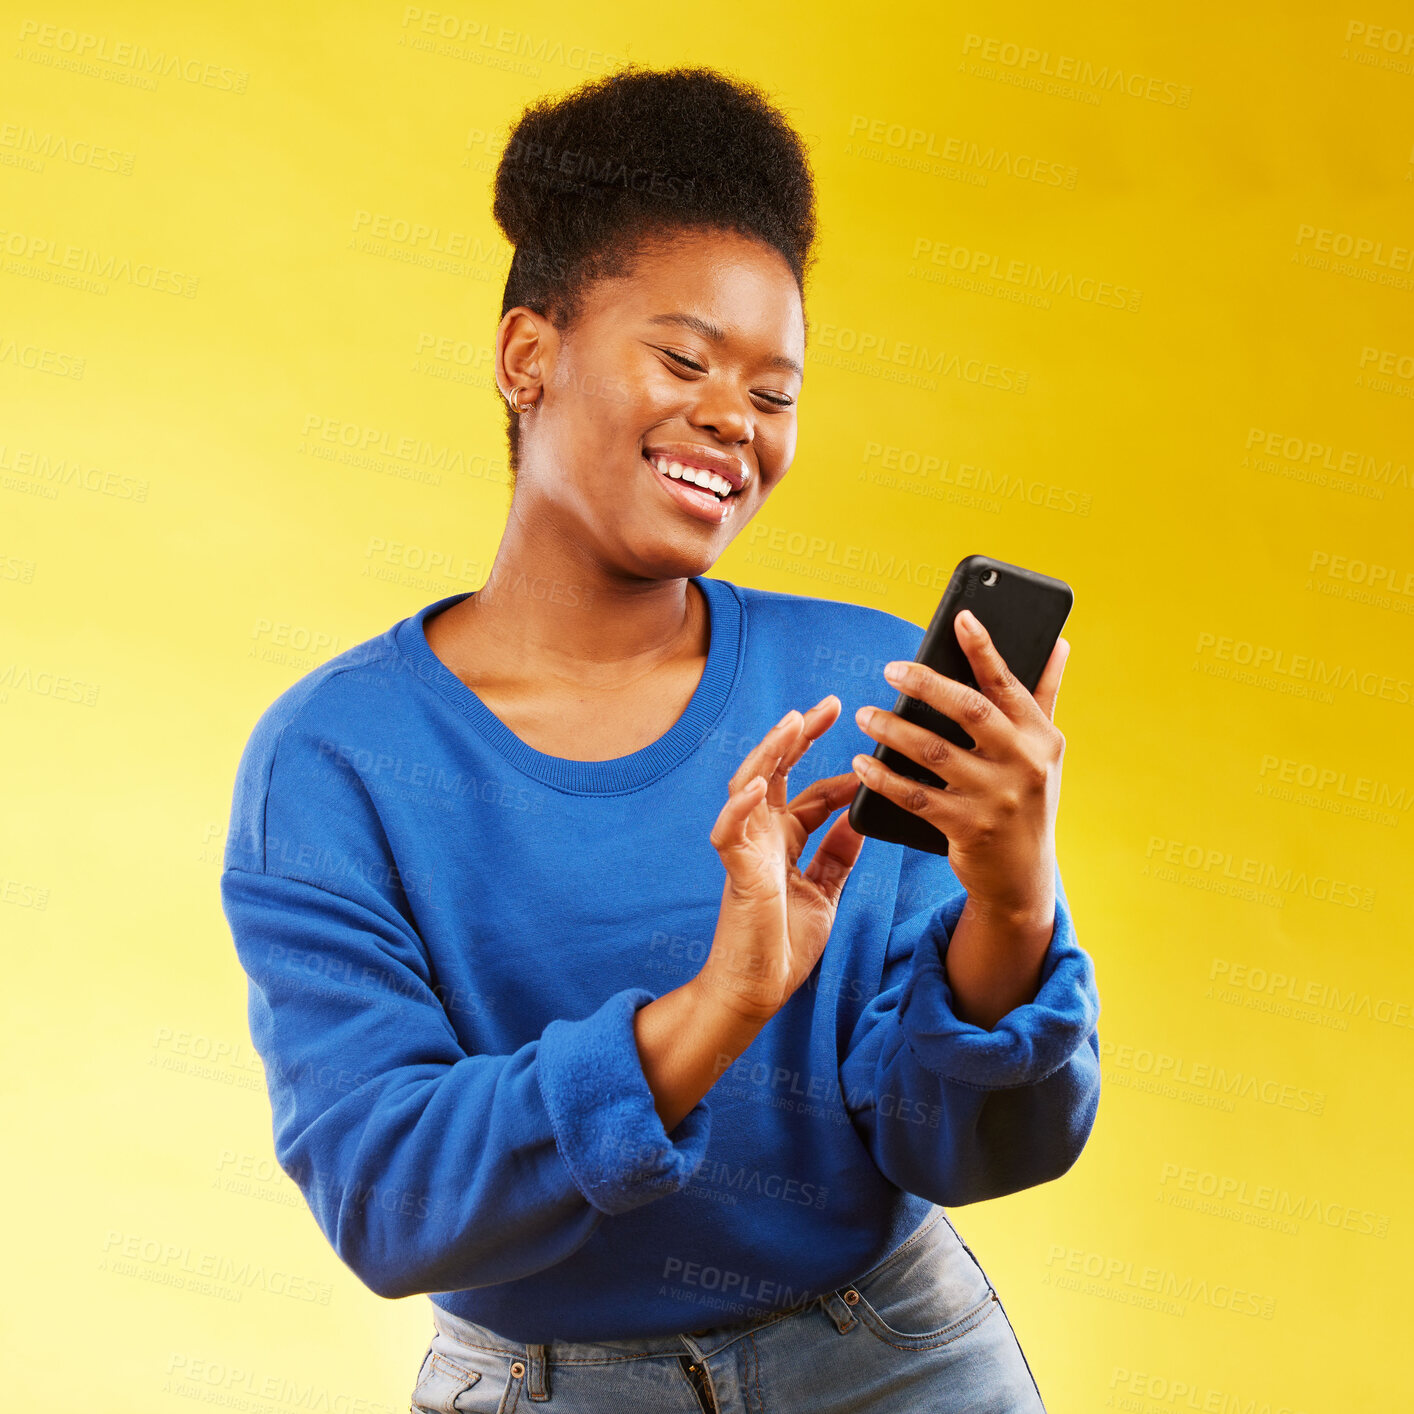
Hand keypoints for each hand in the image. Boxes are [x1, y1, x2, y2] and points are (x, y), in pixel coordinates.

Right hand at [700, 697, 866, 1022]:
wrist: (757, 988)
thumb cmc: (784, 943)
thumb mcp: (825, 891)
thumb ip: (838, 854)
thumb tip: (860, 819)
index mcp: (785, 841)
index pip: (811, 794)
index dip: (838, 774)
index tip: (870, 758)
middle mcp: (763, 836)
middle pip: (778, 772)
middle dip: (800, 737)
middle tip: (830, 706)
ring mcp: (746, 849)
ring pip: (749, 785)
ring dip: (769, 753)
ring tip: (792, 724)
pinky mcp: (735, 869)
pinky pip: (730, 831)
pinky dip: (741, 805)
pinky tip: (760, 783)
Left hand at [851, 610, 1070, 918]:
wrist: (1023, 877)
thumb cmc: (1028, 799)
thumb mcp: (1044, 752)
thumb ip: (1044, 697)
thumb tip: (1059, 643)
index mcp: (1040, 736)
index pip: (1007, 683)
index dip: (983, 649)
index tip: (960, 617)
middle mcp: (1023, 764)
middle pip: (969, 711)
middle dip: (927, 685)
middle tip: (891, 670)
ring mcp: (996, 798)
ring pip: (934, 752)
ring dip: (893, 730)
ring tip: (865, 716)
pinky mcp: (968, 829)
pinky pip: (916, 796)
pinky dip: (884, 778)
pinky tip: (861, 764)